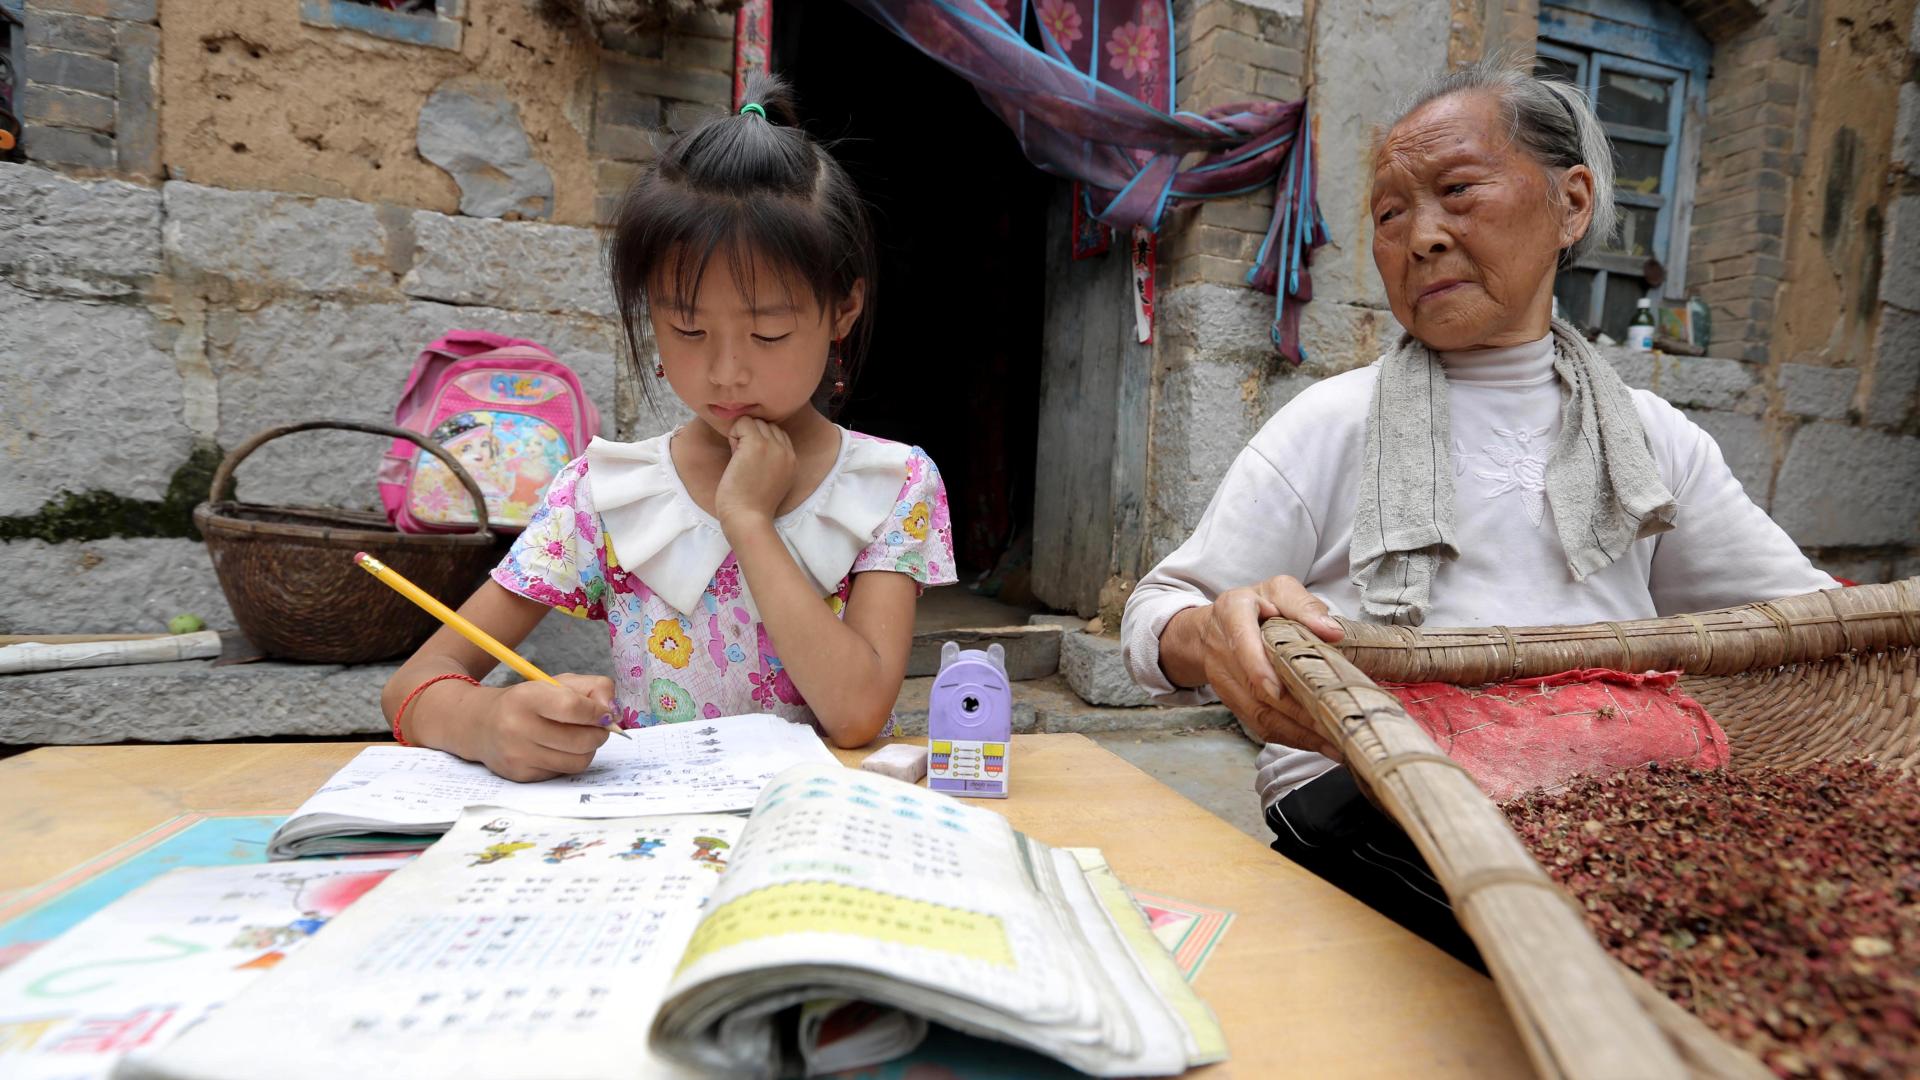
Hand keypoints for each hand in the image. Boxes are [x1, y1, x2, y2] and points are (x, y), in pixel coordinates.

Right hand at [471, 674, 615, 781]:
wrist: (481, 724)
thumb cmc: (527, 701)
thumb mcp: (557, 683)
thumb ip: (593, 688)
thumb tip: (612, 713)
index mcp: (526, 698)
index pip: (573, 707)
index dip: (598, 712)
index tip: (605, 714)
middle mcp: (517, 727)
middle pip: (581, 740)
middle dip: (599, 734)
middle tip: (597, 727)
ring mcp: (517, 755)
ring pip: (577, 761)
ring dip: (587, 750)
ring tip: (578, 738)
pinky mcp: (520, 775)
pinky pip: (563, 772)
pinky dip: (569, 761)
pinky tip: (558, 749)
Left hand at [715, 418, 795, 532]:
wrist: (748, 518)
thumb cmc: (752, 505)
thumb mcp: (773, 481)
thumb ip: (772, 461)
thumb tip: (751, 442)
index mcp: (792, 459)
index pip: (778, 433)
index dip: (761, 442)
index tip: (751, 462)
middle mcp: (786, 450)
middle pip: (766, 425)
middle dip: (751, 437)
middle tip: (743, 460)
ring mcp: (772, 445)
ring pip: (754, 421)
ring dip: (742, 435)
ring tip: (739, 458)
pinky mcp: (756, 444)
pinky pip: (742, 422)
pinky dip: (733, 434)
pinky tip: (734, 455)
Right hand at [1181, 576, 1344, 758]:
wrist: (1215, 628)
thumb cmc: (1255, 606)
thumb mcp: (1278, 591)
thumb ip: (1304, 606)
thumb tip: (1333, 632)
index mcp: (1233, 612)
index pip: (1241, 641)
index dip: (1257, 668)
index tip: (1277, 689)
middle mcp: (1224, 649)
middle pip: (1257, 688)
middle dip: (1296, 711)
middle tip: (1333, 722)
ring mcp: (1225, 680)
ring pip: (1258, 714)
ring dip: (1298, 733)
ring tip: (1334, 742)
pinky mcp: (1233, 701)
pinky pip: (1259, 725)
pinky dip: (1290, 738)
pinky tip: (1318, 744)